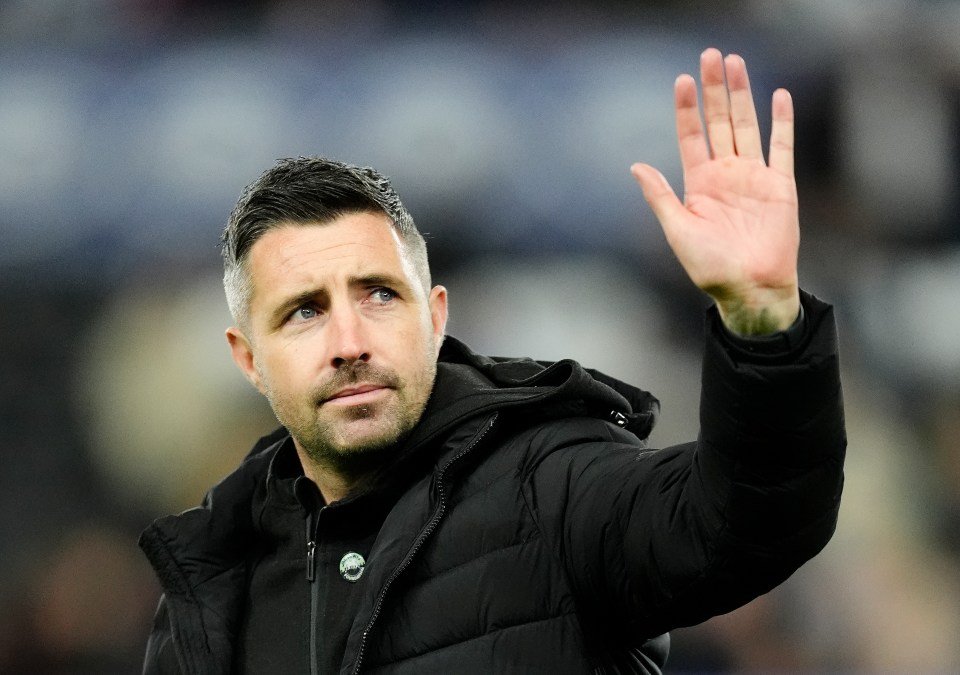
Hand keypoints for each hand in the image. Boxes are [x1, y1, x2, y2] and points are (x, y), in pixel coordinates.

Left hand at [631, 48, 799, 335]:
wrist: (750, 289)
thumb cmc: (710, 267)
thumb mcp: (677, 230)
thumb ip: (660, 196)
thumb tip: (635, 165)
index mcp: (699, 184)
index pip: (691, 136)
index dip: (686, 109)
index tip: (681, 81)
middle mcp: (725, 174)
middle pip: (719, 122)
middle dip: (714, 89)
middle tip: (710, 55)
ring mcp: (754, 177)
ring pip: (747, 125)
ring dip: (742, 95)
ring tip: (735, 63)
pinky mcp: (780, 186)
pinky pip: (781, 147)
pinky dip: (782, 122)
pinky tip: (778, 95)